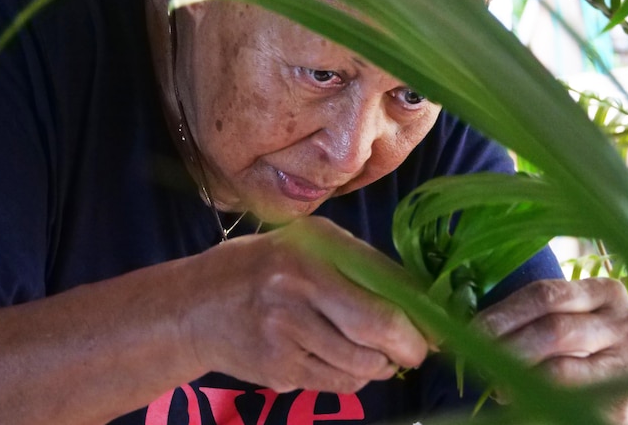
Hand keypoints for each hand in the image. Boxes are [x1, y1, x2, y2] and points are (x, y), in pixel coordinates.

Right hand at [179, 216, 428, 392]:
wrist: (192, 310)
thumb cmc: (259, 268)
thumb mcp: (305, 244)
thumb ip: (358, 264)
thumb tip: (417, 298)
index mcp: (309, 252)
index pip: (382, 284)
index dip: (417, 311)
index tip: (435, 326)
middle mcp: (295, 291)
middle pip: (377, 328)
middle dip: (409, 347)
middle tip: (417, 352)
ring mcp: (284, 336)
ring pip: (361, 364)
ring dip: (381, 365)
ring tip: (376, 354)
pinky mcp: (278, 372)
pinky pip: (337, 383)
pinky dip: (353, 377)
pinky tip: (342, 361)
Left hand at [475, 277, 627, 424]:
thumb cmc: (587, 351)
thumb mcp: (570, 321)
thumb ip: (535, 317)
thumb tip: (475, 327)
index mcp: (606, 293)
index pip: (545, 295)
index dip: (504, 313)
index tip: (473, 330)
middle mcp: (625, 324)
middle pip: (553, 329)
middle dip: (507, 346)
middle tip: (477, 359)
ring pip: (559, 370)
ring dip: (516, 377)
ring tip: (494, 384)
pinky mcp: (627, 405)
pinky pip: (569, 401)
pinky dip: (535, 401)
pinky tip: (517, 400)